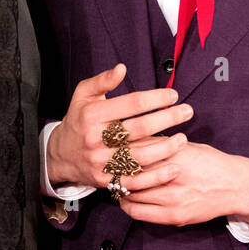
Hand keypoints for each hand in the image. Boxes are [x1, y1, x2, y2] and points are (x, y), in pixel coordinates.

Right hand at [47, 63, 189, 190]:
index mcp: (92, 115)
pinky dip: (156, 176)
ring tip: (183, 139)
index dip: (155, 98)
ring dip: (166, 148)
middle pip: (139, 128)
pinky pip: (136, 181)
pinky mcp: (107, 180)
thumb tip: (122, 68)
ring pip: (140, 156)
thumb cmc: (78, 120)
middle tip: (187, 112)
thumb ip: (102, 81)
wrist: (60, 155)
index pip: (130, 103)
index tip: (173, 95)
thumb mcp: (83, 95)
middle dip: (167, 119)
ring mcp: (101, 161)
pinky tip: (173, 167)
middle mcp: (96, 138)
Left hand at [116, 141, 248, 226]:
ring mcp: (172, 198)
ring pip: (130, 193)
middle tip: (108, 167)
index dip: (119, 150)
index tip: (111, 148)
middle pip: (129, 172)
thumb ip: (161, 144)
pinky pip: (139, 213)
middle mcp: (172, 175)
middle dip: (115, 169)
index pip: (136, 149)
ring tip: (115, 183)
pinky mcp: (174, 216)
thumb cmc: (210, 162)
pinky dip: (128, 205)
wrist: (235, 186)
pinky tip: (126, 199)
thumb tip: (131, 139)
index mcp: (175, 152)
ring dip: (119, 188)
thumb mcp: (187, 146)